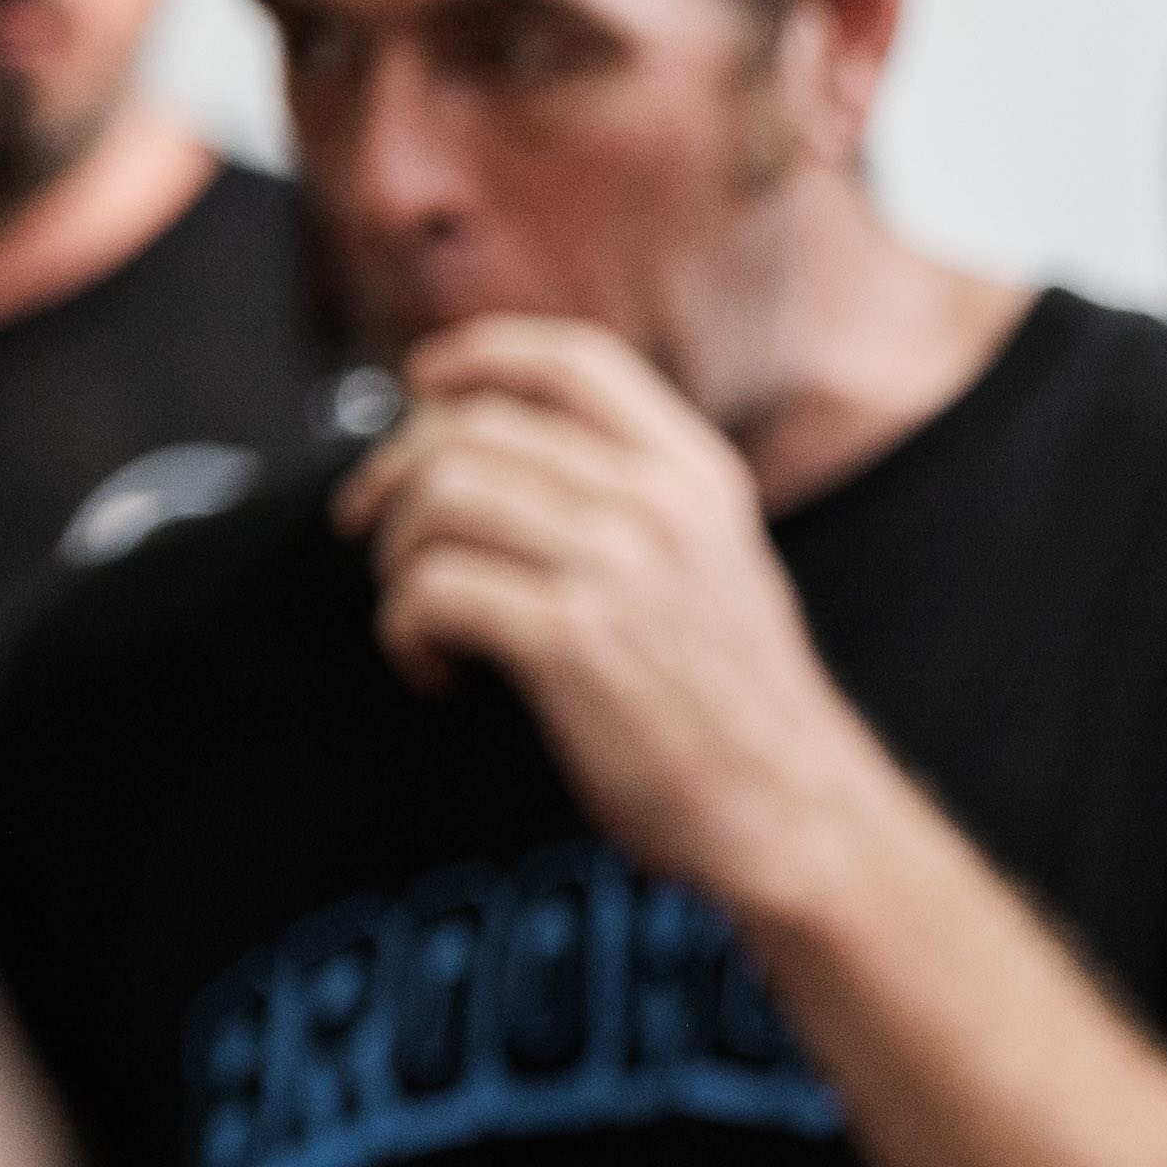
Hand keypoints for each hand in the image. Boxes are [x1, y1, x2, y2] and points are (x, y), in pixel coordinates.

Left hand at [338, 319, 884, 914]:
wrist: (790, 809)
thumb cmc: (741, 708)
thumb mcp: (716, 563)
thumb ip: (639, 499)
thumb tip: (509, 454)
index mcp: (697, 474)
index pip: (571, 361)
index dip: (480, 357)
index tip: (426, 384)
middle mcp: (659, 503)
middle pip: (476, 427)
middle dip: (397, 475)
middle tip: (376, 529)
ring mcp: (617, 566)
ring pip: (441, 497)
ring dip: (398, 557)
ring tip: (422, 614)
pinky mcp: (570, 639)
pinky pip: (433, 589)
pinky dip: (405, 629)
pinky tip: (437, 667)